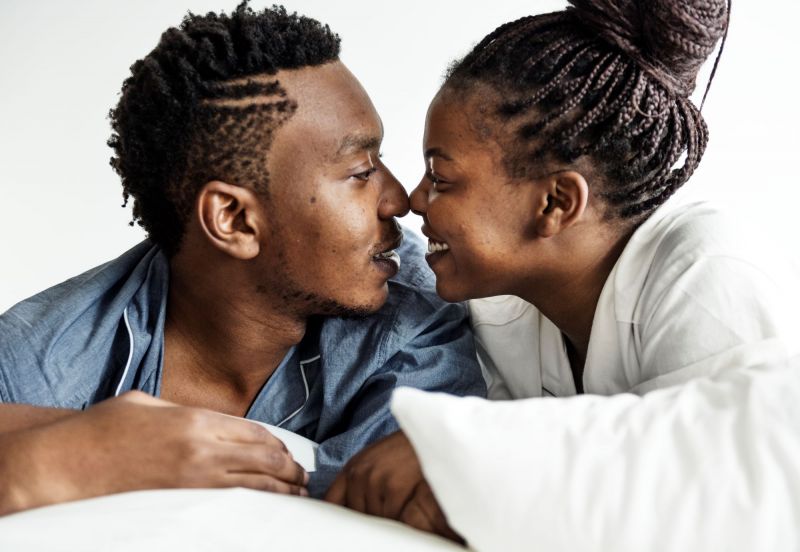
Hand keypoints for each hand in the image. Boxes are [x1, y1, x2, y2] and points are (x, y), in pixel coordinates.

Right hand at [0, 391, 307, 514]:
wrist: (67, 462)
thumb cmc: (103, 429)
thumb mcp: (150, 404)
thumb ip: (188, 413)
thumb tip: (214, 424)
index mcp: (196, 420)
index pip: (256, 432)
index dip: (279, 444)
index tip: (289, 452)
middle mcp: (201, 449)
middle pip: (264, 458)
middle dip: (290, 468)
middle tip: (302, 476)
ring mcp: (193, 480)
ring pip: (254, 485)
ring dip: (281, 489)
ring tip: (296, 492)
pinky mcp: (181, 503)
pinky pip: (231, 503)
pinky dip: (256, 503)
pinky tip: (267, 506)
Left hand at [325, 431, 461, 540]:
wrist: (428, 433)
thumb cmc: (404, 450)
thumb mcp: (374, 460)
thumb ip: (360, 481)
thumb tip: (349, 508)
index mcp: (352, 467)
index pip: (332, 500)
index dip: (338, 515)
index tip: (345, 522)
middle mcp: (359, 473)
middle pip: (356, 513)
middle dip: (371, 513)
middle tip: (386, 503)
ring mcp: (375, 480)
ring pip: (375, 516)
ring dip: (388, 514)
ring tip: (400, 496)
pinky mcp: (393, 487)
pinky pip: (392, 516)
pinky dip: (401, 513)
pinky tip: (408, 497)